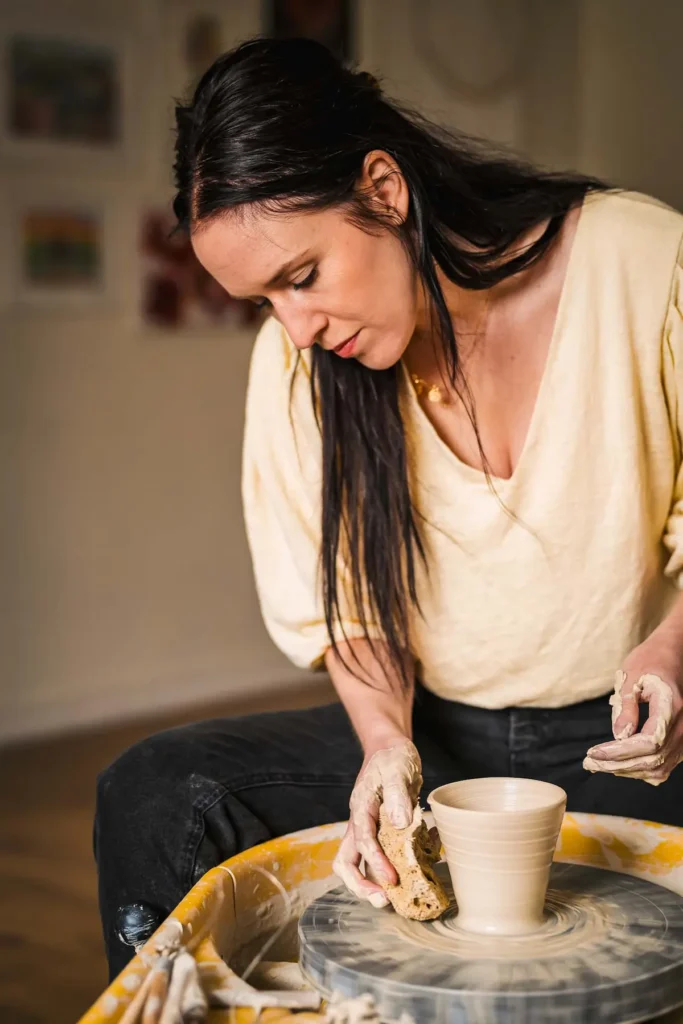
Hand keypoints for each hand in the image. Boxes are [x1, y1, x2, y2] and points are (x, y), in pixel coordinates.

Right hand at [332, 738, 422, 906]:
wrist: (391, 749)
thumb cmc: (392, 757)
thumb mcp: (397, 769)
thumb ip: (398, 795)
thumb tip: (399, 824)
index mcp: (360, 807)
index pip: (362, 841)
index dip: (375, 863)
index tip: (391, 879)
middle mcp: (359, 822)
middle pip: (346, 862)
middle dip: (360, 885)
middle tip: (383, 899)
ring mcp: (367, 829)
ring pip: (357, 864)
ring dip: (370, 883)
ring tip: (392, 897)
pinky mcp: (380, 832)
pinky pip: (378, 857)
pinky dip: (390, 868)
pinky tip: (415, 870)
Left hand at [583, 634, 682, 785]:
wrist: (671, 656)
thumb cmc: (649, 661)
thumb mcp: (631, 675)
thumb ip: (626, 706)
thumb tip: (619, 736)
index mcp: (670, 706)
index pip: (649, 742)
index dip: (621, 752)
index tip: (594, 752)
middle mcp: (682, 726)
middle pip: (653, 759)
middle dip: (618, 765)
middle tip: (589, 763)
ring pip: (658, 767)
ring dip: (627, 770)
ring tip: (598, 765)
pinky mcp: (679, 742)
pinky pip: (663, 765)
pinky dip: (640, 770)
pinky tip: (618, 764)